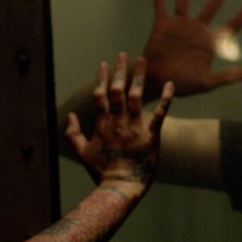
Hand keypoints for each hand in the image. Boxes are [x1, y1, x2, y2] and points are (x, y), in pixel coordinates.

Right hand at [66, 53, 173, 185]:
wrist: (121, 186)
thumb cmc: (101, 171)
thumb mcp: (82, 152)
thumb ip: (73, 133)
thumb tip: (71, 115)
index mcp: (102, 124)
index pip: (100, 96)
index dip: (102, 79)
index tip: (104, 64)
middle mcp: (118, 122)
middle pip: (118, 92)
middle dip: (120, 72)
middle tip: (123, 55)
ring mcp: (135, 128)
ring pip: (137, 97)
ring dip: (139, 78)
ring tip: (142, 61)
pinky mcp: (152, 136)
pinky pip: (160, 114)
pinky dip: (166, 99)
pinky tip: (170, 84)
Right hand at [144, 0, 241, 97]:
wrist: (156, 83)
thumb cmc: (181, 85)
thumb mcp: (207, 83)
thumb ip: (227, 76)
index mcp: (210, 42)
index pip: (232, 26)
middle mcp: (197, 30)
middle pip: (213, 5)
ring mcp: (180, 25)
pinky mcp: (163, 25)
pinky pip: (161, 6)